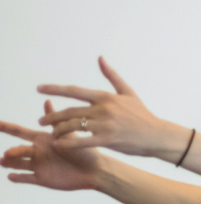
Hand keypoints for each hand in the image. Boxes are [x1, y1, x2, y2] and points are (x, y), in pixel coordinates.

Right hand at [1, 101, 103, 190]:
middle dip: (11, 152)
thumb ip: (55, 120)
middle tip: (7, 153)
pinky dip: (18, 178)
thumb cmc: (84, 151)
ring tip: (3, 162)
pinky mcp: (43, 179)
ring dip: (10, 163)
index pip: (20, 132)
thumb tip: (47, 99)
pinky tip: (10, 176)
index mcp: (41, 139)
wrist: (94, 170)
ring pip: (19, 164)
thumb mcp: (67, 134)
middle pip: (18, 150)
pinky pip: (27, 178)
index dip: (6, 127)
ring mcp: (39, 165)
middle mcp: (37, 152)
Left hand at [36, 57, 187, 158]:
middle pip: (70, 111)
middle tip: (41, 120)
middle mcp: (103, 109)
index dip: (55, 89)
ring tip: (50, 133)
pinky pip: (83, 142)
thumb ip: (112, 76)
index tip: (39, 89)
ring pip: (74, 126)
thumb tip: (100, 58)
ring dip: (59, 130)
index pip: (75, 91)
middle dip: (53, 116)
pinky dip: (69, 143)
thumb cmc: (143, 115)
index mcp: (105, 97)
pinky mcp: (108, 140)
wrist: (158, 135)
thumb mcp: (128, 93)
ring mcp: (105, 125)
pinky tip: (59, 144)